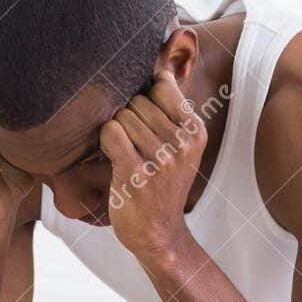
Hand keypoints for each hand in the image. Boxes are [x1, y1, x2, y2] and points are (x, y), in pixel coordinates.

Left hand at [100, 69, 207, 263]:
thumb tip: (159, 68)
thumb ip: (173, 110)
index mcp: (195, 132)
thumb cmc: (162, 186)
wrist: (158, 234)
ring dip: (116, 133)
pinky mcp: (135, 173)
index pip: (161, 84)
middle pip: (137, 100)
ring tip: (126, 155)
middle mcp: (181, 143)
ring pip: (122, 116)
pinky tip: (113, 159)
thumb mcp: (182, 148)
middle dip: (129, 118)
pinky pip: (110, 132)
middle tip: (134, 145)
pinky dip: (105, 142)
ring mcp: (159, 158)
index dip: (145, 98)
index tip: (144, 121)